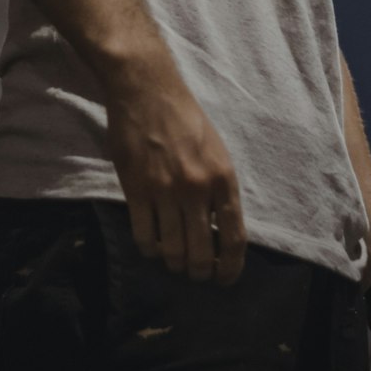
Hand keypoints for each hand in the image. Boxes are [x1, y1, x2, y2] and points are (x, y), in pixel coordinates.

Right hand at [105, 78, 246, 285]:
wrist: (147, 91)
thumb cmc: (185, 118)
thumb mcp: (216, 150)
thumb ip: (218, 188)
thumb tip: (220, 229)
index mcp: (223, 177)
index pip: (233, 237)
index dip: (230, 268)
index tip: (224, 279)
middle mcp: (197, 188)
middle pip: (201, 254)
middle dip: (199, 272)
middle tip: (195, 274)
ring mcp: (165, 190)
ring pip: (172, 251)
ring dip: (173, 263)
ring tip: (172, 261)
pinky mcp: (137, 189)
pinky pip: (144, 236)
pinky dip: (149, 249)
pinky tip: (151, 245)